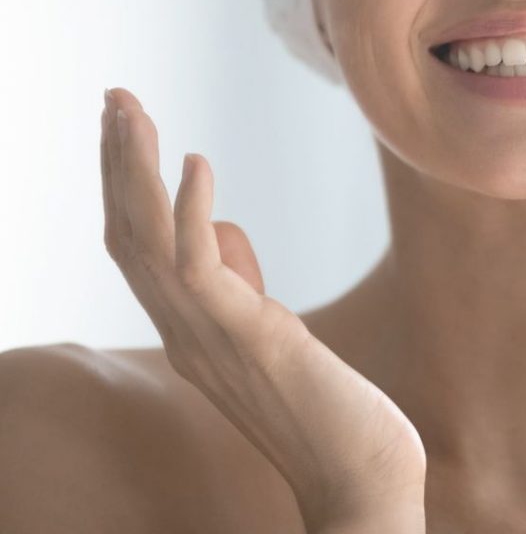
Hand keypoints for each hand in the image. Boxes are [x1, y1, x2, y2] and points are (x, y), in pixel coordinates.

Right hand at [100, 87, 426, 532]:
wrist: (360, 477)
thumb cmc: (325, 405)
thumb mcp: (271, 332)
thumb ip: (239, 286)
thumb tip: (223, 229)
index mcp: (187, 331)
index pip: (135, 247)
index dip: (122, 186)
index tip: (124, 126)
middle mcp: (183, 334)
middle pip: (128, 235)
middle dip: (117, 162)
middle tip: (114, 98)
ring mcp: (210, 337)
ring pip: (148, 243)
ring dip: (135, 171)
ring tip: (130, 110)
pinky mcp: (250, 336)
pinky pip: (200, 269)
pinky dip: (192, 210)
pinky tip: (196, 161)